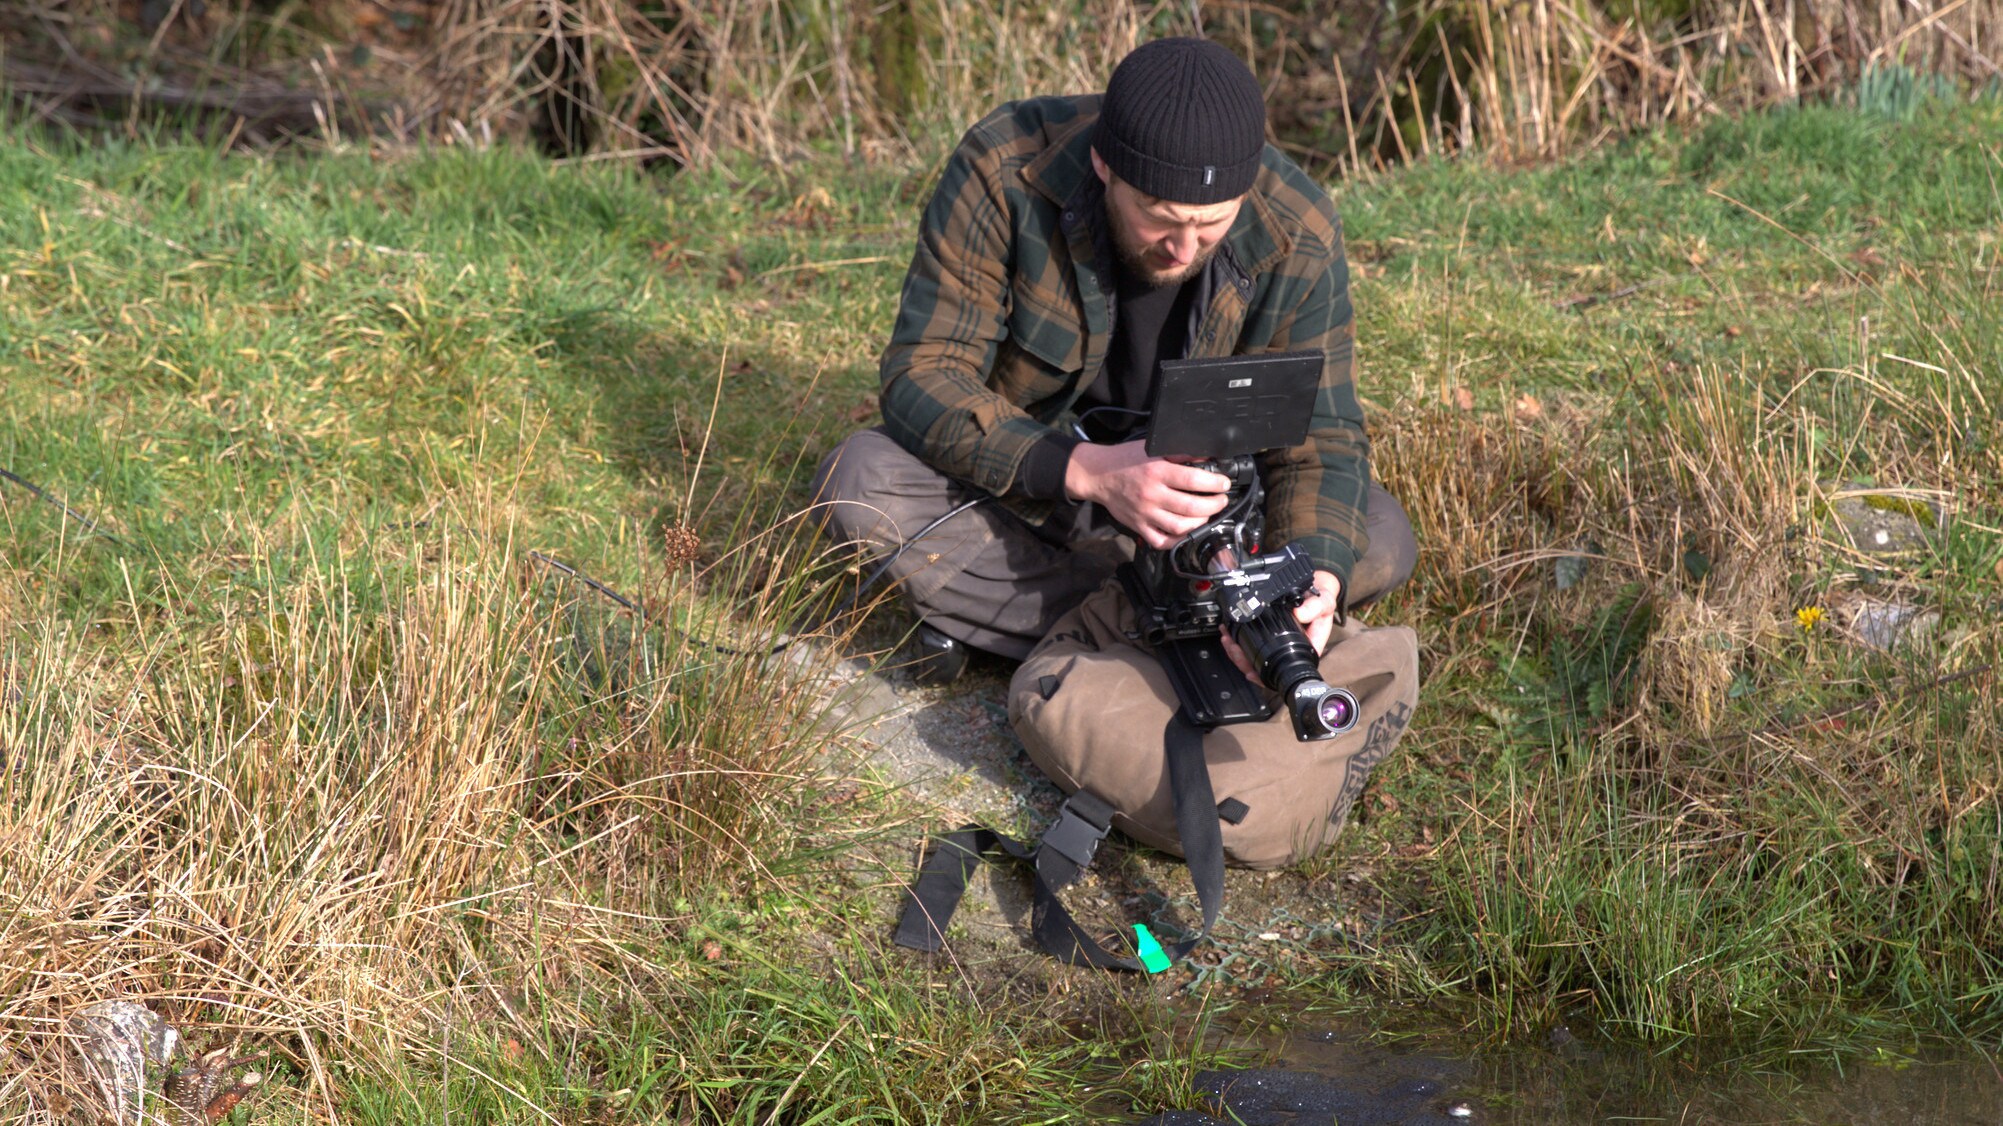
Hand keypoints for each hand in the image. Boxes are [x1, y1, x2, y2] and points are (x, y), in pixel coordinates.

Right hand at [1063, 439, 1230, 549]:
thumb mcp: (1152, 448)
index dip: (1215, 483)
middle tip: (1221, 500)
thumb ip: (1178, 453)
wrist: (1097, 474)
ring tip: (1207, 515)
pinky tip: (1187, 531)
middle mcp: (1152, 494)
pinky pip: (1161, 540)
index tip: (1224, 484)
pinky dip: (1177, 539)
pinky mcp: (1138, 526)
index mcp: (1157, 471)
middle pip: (1192, 506)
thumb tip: (1205, 457)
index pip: (1194, 480)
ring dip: (1200, 522)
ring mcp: (1145, 513)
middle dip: (1214, 505)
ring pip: (1180, 526)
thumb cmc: (1125, 459)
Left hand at [1219, 569, 1343, 685]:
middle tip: (1231, 648)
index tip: (1250, 672)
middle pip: (1262, 666)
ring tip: (1226, 639)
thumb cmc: (1322, 599)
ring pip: (1253, 656)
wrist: (1317, 586)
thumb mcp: (1324, 601)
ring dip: (1237, 651)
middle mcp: (1288, 649)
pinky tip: (1229, 634)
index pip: (1283, 669)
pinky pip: (1251, 642)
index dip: (1264, 675)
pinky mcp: (1268, 633)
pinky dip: (1238, 640)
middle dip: (1243, 661)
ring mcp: (1277, 642)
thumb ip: (1315, 607)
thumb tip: (1300, 613)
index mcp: (1303, 648)